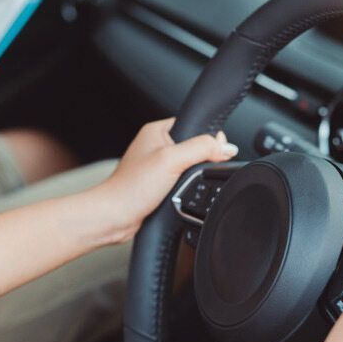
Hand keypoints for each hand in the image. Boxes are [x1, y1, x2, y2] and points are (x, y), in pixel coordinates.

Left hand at [97, 119, 237, 238]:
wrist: (114, 216)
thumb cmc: (131, 187)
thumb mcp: (172, 160)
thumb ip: (202, 149)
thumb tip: (228, 147)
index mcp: (157, 130)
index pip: (194, 125)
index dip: (208, 138)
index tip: (212, 152)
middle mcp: (155, 145)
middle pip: (195, 147)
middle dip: (199, 161)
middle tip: (188, 173)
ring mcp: (156, 165)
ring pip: (189, 166)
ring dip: (190, 178)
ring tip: (178, 185)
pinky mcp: (158, 183)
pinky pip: (181, 182)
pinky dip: (183, 189)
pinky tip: (176, 194)